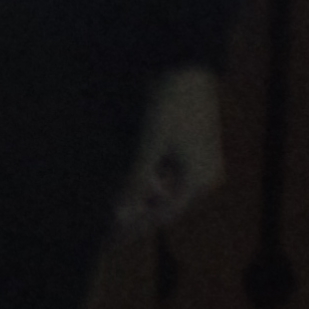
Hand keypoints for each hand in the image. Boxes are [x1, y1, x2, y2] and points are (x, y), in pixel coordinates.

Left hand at [114, 66, 225, 233]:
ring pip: (162, 189)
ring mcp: (198, 163)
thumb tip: (121, 213)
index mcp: (199, 180)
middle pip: (163, 205)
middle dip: (135, 213)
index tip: (111, 240)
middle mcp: (203, 176)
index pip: (162, 215)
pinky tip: (125, 179)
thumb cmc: (171, 104)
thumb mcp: (149, 144)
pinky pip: (164, 173)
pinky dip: (144, 178)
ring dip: (138, 195)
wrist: (187, 68)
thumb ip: (136, 179)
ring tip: (110, 203)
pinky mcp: (189, 150)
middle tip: (105, 227)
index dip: (135, 228)